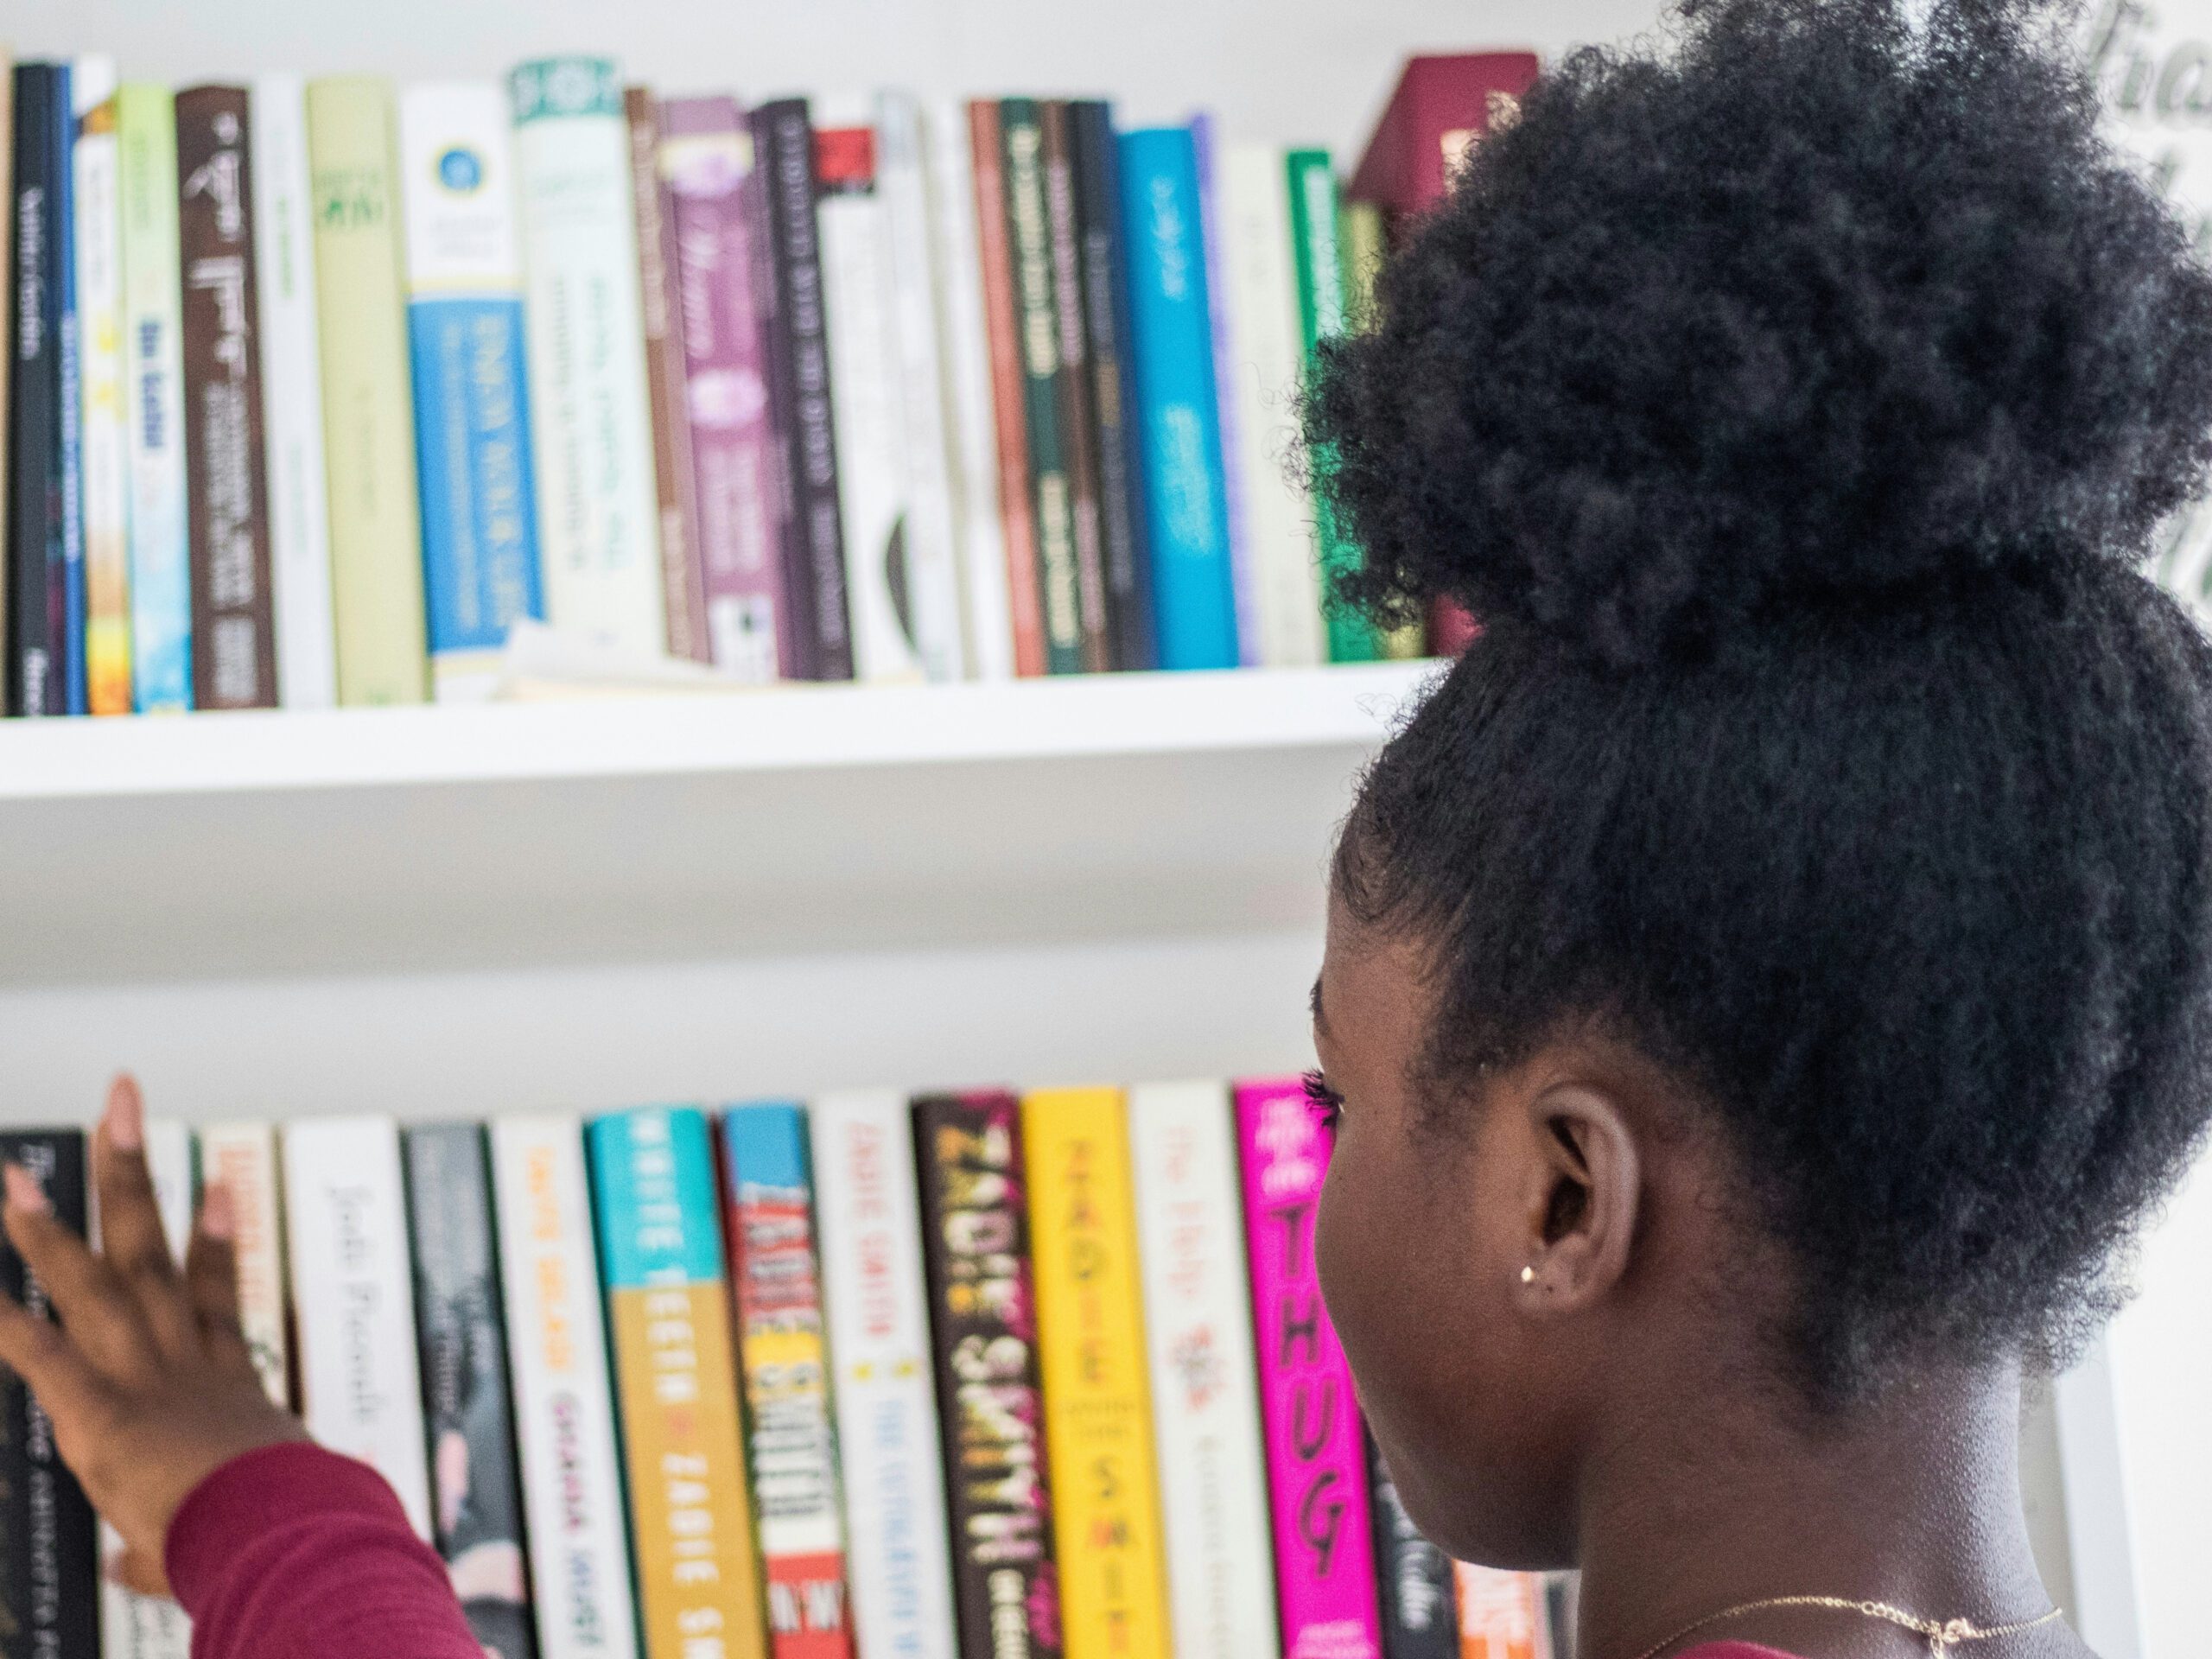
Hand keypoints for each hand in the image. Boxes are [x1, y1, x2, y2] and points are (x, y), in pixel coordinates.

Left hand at [0, 1076, 309, 1598]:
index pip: (216, 1294)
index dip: (216, 1234)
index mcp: (221, 1384)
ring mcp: (144, 1376)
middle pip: (153, 1250)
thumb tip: (128, 1565)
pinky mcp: (104, 1411)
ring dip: (46, 1229)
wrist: (280, 1531)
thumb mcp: (214, 1533)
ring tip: (8, 1176)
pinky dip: (6, 1324)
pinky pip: (44, 1357)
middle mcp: (181, 1361)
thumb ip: (156, 1545)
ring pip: (94, 1282)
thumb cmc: (272, 1534)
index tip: (218, 1180)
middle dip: (130, 1174)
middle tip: (121, 1101)